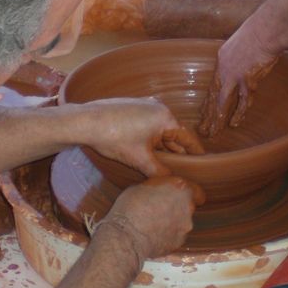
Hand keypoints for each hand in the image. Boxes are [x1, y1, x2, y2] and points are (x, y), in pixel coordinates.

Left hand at [78, 98, 204, 176]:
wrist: (86, 122)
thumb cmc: (114, 138)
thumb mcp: (139, 160)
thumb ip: (159, 172)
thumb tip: (172, 182)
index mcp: (165, 118)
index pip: (187, 138)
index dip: (195, 153)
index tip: (202, 163)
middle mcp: (158, 107)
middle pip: (173, 135)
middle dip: (176, 153)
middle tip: (181, 170)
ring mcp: (145, 105)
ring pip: (159, 131)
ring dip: (160, 147)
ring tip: (161, 164)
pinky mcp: (132, 107)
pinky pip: (148, 125)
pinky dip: (149, 139)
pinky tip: (144, 152)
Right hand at [101, 175, 204, 257]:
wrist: (127, 236)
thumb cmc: (130, 208)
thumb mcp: (141, 186)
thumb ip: (158, 187)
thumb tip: (158, 190)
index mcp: (180, 187)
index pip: (197, 190)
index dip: (188, 193)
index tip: (181, 196)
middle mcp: (188, 206)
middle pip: (188, 206)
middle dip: (176, 207)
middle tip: (158, 209)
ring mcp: (185, 226)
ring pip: (182, 222)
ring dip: (172, 221)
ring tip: (152, 223)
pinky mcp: (179, 242)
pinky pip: (175, 235)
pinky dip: (167, 235)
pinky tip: (152, 235)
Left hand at [199, 27, 277, 137]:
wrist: (267, 29)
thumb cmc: (260, 31)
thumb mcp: (243, 42)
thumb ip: (240, 56)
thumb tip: (244, 65)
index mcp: (222, 59)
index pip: (213, 85)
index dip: (209, 100)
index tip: (205, 112)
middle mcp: (224, 69)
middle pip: (213, 96)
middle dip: (207, 114)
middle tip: (202, 129)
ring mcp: (234, 76)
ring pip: (222, 102)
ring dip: (217, 119)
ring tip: (212, 132)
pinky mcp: (247, 80)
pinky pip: (242, 101)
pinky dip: (239, 113)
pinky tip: (234, 124)